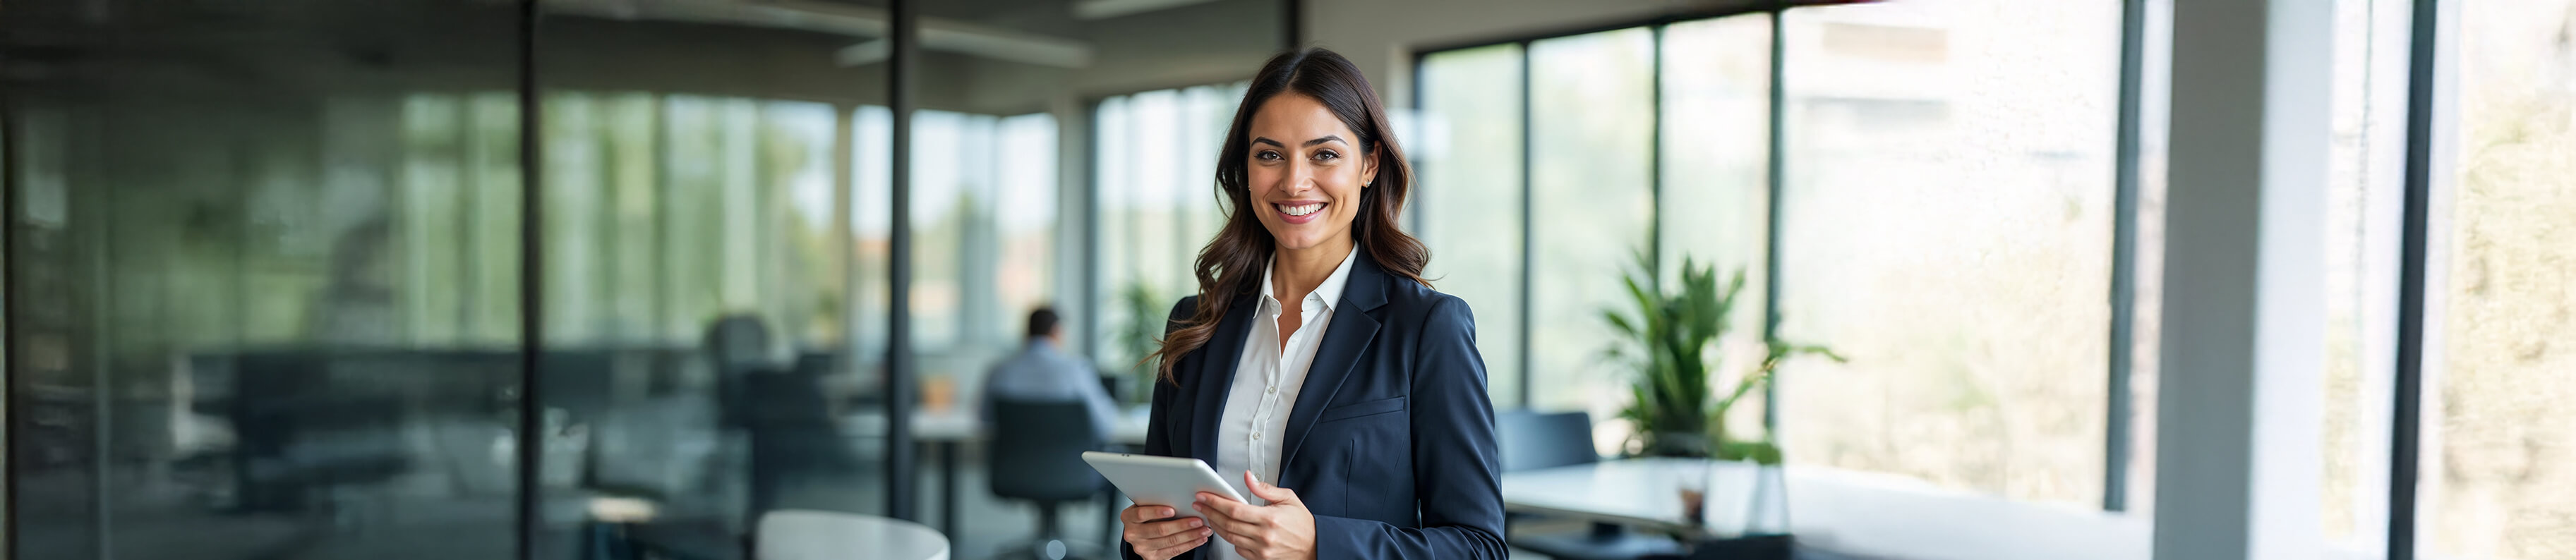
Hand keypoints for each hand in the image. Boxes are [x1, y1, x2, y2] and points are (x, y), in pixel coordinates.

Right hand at [1120, 503, 1211, 559]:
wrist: (1141, 534)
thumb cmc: (1147, 515)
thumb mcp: (1145, 506)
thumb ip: (1156, 502)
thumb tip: (1180, 497)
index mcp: (1128, 517)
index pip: (1141, 514)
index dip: (1156, 512)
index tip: (1172, 510)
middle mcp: (1132, 534)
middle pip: (1159, 530)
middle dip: (1181, 525)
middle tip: (1197, 520)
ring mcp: (1142, 548)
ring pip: (1169, 542)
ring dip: (1190, 535)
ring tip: (1204, 529)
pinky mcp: (1151, 558)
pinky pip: (1174, 551)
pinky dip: (1189, 544)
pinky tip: (1199, 539)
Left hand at [1196, 471, 1316, 559]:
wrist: (1315, 546)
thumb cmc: (1302, 523)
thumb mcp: (1288, 498)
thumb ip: (1265, 489)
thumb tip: (1247, 477)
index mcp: (1270, 519)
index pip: (1234, 510)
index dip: (1215, 502)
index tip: (1204, 496)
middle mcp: (1264, 536)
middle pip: (1227, 524)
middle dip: (1210, 512)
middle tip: (1200, 504)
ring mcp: (1261, 550)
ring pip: (1229, 538)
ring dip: (1216, 525)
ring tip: (1209, 514)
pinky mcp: (1260, 559)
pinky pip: (1238, 549)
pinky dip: (1229, 538)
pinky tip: (1225, 528)